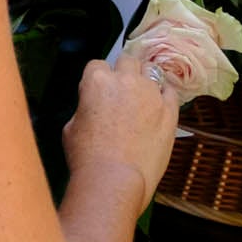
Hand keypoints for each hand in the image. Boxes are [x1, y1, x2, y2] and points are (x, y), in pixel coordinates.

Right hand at [65, 54, 177, 210]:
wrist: (114, 180)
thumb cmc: (87, 158)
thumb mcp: (71, 127)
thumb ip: (85, 108)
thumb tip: (92, 108)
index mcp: (97, 81)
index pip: (97, 65)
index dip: (97, 79)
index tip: (99, 93)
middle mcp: (126, 80)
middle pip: (127, 61)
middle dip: (123, 73)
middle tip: (121, 93)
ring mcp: (151, 93)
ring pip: (151, 71)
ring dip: (145, 80)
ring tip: (142, 99)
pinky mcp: (170, 109)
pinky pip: (170, 90)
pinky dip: (164, 95)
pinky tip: (159, 106)